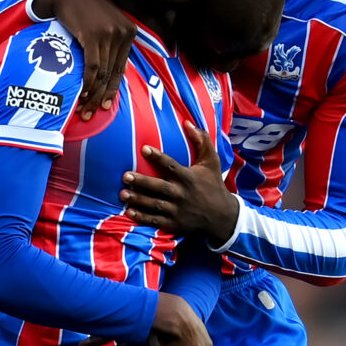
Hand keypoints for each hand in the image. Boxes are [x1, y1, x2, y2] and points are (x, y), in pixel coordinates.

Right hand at [33, 0, 135, 120]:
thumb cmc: (83, 8)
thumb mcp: (105, 22)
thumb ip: (113, 44)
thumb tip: (119, 71)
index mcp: (129, 31)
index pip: (121, 68)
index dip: (112, 89)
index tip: (104, 105)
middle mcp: (123, 33)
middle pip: (112, 73)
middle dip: (101, 97)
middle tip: (91, 114)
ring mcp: (109, 34)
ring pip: (102, 73)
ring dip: (92, 94)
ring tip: (82, 108)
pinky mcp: (93, 36)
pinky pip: (92, 67)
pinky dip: (87, 83)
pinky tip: (80, 94)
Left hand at [121, 121, 239, 243]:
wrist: (222, 216)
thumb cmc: (213, 184)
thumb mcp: (212, 161)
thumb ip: (201, 140)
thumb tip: (187, 122)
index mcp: (189, 177)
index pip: (171, 165)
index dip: (158, 157)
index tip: (144, 149)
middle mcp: (182, 194)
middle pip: (159, 187)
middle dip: (142, 182)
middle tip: (125, 176)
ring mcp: (177, 210)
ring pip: (155, 204)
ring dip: (138, 200)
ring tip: (122, 194)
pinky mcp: (174, 223)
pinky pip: (156, 221)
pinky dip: (142, 217)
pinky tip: (129, 212)